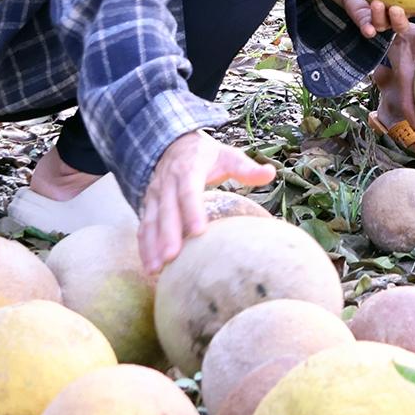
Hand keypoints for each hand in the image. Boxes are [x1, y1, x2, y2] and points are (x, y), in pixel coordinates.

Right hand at [138, 130, 275, 274]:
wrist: (173, 145)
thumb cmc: (206, 156)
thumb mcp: (227, 155)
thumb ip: (246, 167)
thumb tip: (270, 173)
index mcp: (188, 169)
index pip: (189, 191)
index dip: (192, 210)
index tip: (198, 231)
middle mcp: (167, 182)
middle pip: (167, 210)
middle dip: (168, 234)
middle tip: (172, 257)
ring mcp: (155, 195)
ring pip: (151, 221)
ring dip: (152, 245)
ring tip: (157, 269)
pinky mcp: (149, 206)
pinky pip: (143, 227)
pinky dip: (144, 247)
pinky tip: (149, 268)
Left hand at [339, 0, 414, 37]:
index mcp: (410, 3)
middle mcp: (397, 13)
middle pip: (405, 24)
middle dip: (404, 18)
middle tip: (399, 7)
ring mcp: (381, 18)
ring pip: (385, 25)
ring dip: (383, 18)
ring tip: (378, 3)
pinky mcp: (364, 19)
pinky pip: (367, 25)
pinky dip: (368, 29)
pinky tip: (368, 30)